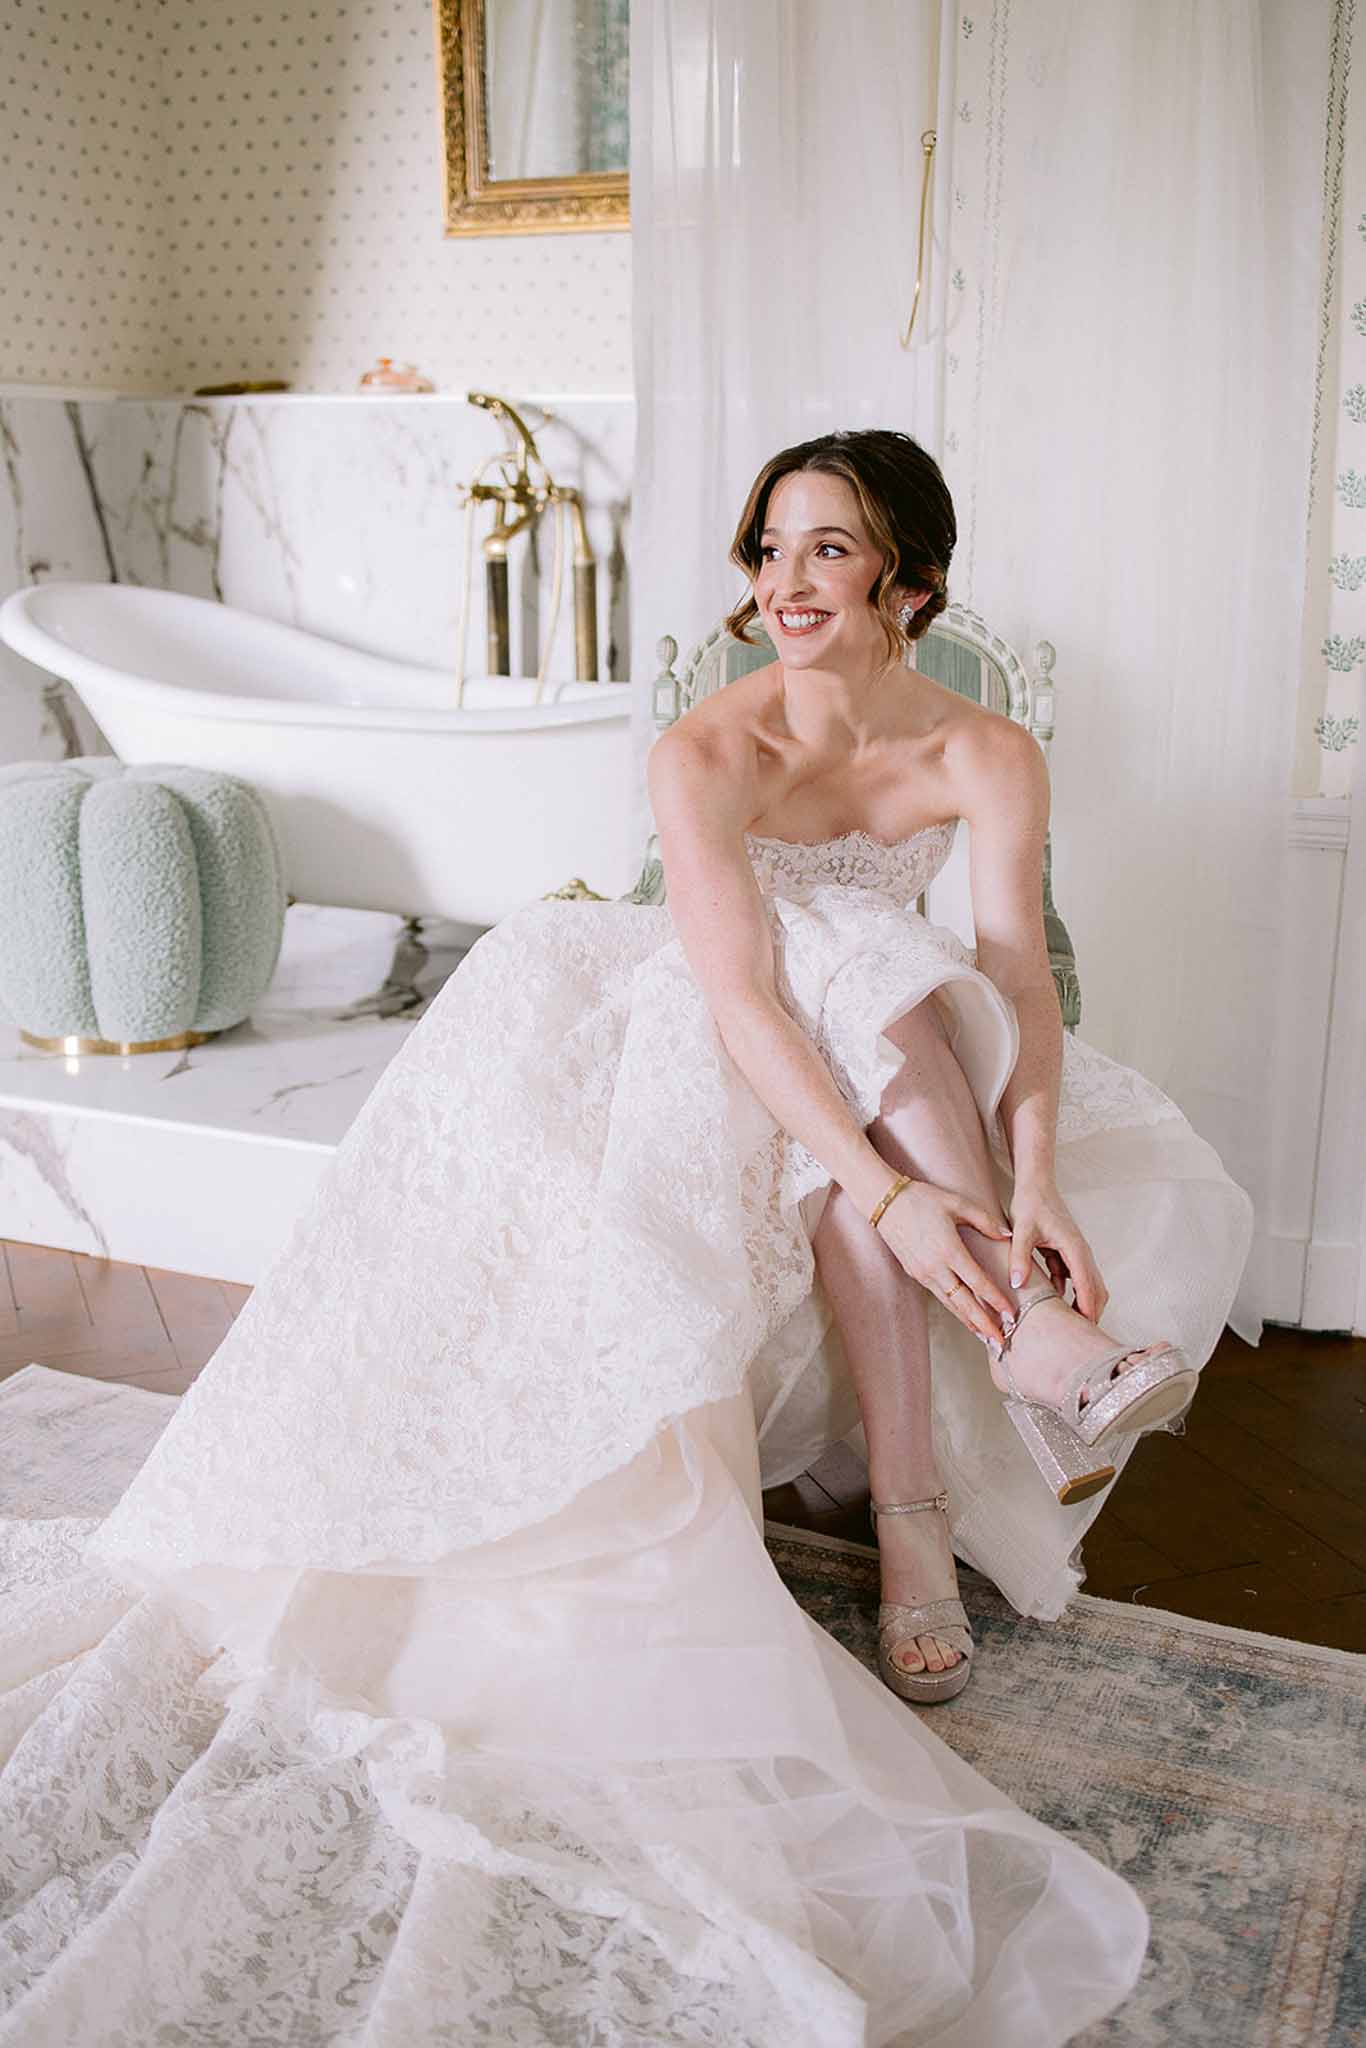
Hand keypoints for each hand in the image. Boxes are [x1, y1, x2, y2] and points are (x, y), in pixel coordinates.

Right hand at [872, 1178, 1014, 1346]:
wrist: (882, 1201)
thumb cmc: (921, 1198)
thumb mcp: (956, 1203)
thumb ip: (984, 1220)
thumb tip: (1007, 1236)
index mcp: (949, 1250)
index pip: (977, 1282)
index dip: (995, 1300)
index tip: (1011, 1314)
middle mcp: (935, 1267)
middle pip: (963, 1304)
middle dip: (983, 1325)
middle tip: (1000, 1343)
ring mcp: (923, 1273)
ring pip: (950, 1304)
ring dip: (969, 1322)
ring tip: (986, 1337)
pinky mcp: (915, 1273)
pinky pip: (940, 1296)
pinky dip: (955, 1309)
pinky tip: (965, 1315)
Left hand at [1006, 1178, 1107, 1321]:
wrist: (1035, 1184)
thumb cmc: (1030, 1204)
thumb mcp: (1021, 1231)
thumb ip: (1019, 1257)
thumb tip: (1018, 1285)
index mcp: (1075, 1248)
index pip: (1087, 1285)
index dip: (1088, 1309)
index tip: (1085, 1331)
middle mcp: (1082, 1252)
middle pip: (1096, 1290)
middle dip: (1091, 1313)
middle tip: (1079, 1338)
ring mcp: (1077, 1253)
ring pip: (1088, 1286)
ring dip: (1082, 1305)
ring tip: (1069, 1329)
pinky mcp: (1068, 1254)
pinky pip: (1074, 1279)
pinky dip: (1070, 1294)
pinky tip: (1055, 1307)